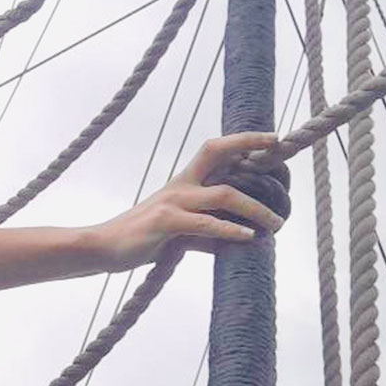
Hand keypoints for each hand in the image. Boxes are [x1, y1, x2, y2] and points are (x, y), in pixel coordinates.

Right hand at [89, 132, 285, 270]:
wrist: (102, 247)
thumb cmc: (140, 239)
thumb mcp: (178, 234)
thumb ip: (206, 235)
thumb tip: (236, 242)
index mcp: (184, 182)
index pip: (216, 150)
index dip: (244, 140)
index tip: (273, 139)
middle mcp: (181, 185)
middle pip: (219, 153)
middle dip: (252, 148)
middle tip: (282, 157)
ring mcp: (173, 201)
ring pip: (225, 195)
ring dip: (256, 209)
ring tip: (276, 223)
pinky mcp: (166, 222)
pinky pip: (206, 224)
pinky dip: (230, 231)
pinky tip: (248, 238)